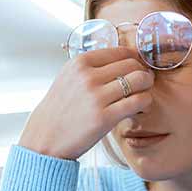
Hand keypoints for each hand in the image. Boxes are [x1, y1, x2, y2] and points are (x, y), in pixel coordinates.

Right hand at [18, 47, 153, 160]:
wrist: (45, 139)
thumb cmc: (59, 111)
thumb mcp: (68, 79)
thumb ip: (91, 68)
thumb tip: (121, 59)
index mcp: (79, 63)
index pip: (120, 51)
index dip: (134, 59)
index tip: (137, 68)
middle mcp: (88, 76)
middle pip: (132, 64)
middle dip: (143, 72)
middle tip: (144, 83)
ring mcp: (96, 97)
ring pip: (139, 80)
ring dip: (147, 87)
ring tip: (143, 95)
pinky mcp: (104, 117)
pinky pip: (138, 101)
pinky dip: (145, 103)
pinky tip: (140, 108)